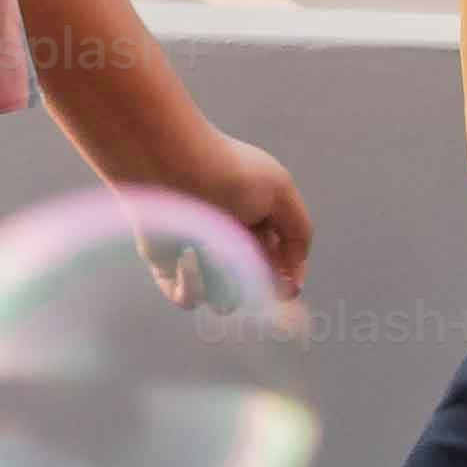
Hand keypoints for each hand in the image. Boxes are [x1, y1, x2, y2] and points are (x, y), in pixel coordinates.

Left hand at [145, 126, 315, 300]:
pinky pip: (186, 299)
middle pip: (253, 288)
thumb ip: (298, 233)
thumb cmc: (229, 174)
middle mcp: (229, 242)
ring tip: (212, 256)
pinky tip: (187, 257)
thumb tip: (293, 274)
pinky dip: (192, 287)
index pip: (278, 266)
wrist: (170, 166)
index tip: (287, 289)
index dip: (286, 280)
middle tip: (246, 274)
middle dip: (256, 289)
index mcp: (258, 223)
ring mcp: (199, 256)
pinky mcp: (168, 267)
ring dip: (225, 289)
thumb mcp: (280, 192)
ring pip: (222, 301)